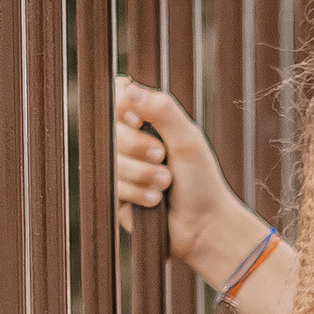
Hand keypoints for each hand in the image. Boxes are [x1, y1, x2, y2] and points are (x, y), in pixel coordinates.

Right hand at [113, 78, 252, 288]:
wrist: (204, 225)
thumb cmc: (201, 180)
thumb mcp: (187, 140)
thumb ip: (162, 110)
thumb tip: (129, 88)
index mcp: (148, 120)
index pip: (117, 96)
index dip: (122, 107)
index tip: (137, 119)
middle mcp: (130, 140)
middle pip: (110, 129)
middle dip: (138, 147)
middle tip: (162, 156)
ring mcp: (121, 167)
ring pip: (111, 160)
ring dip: (142, 173)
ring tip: (165, 183)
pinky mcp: (115, 193)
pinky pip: (111, 186)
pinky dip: (137, 193)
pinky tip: (155, 201)